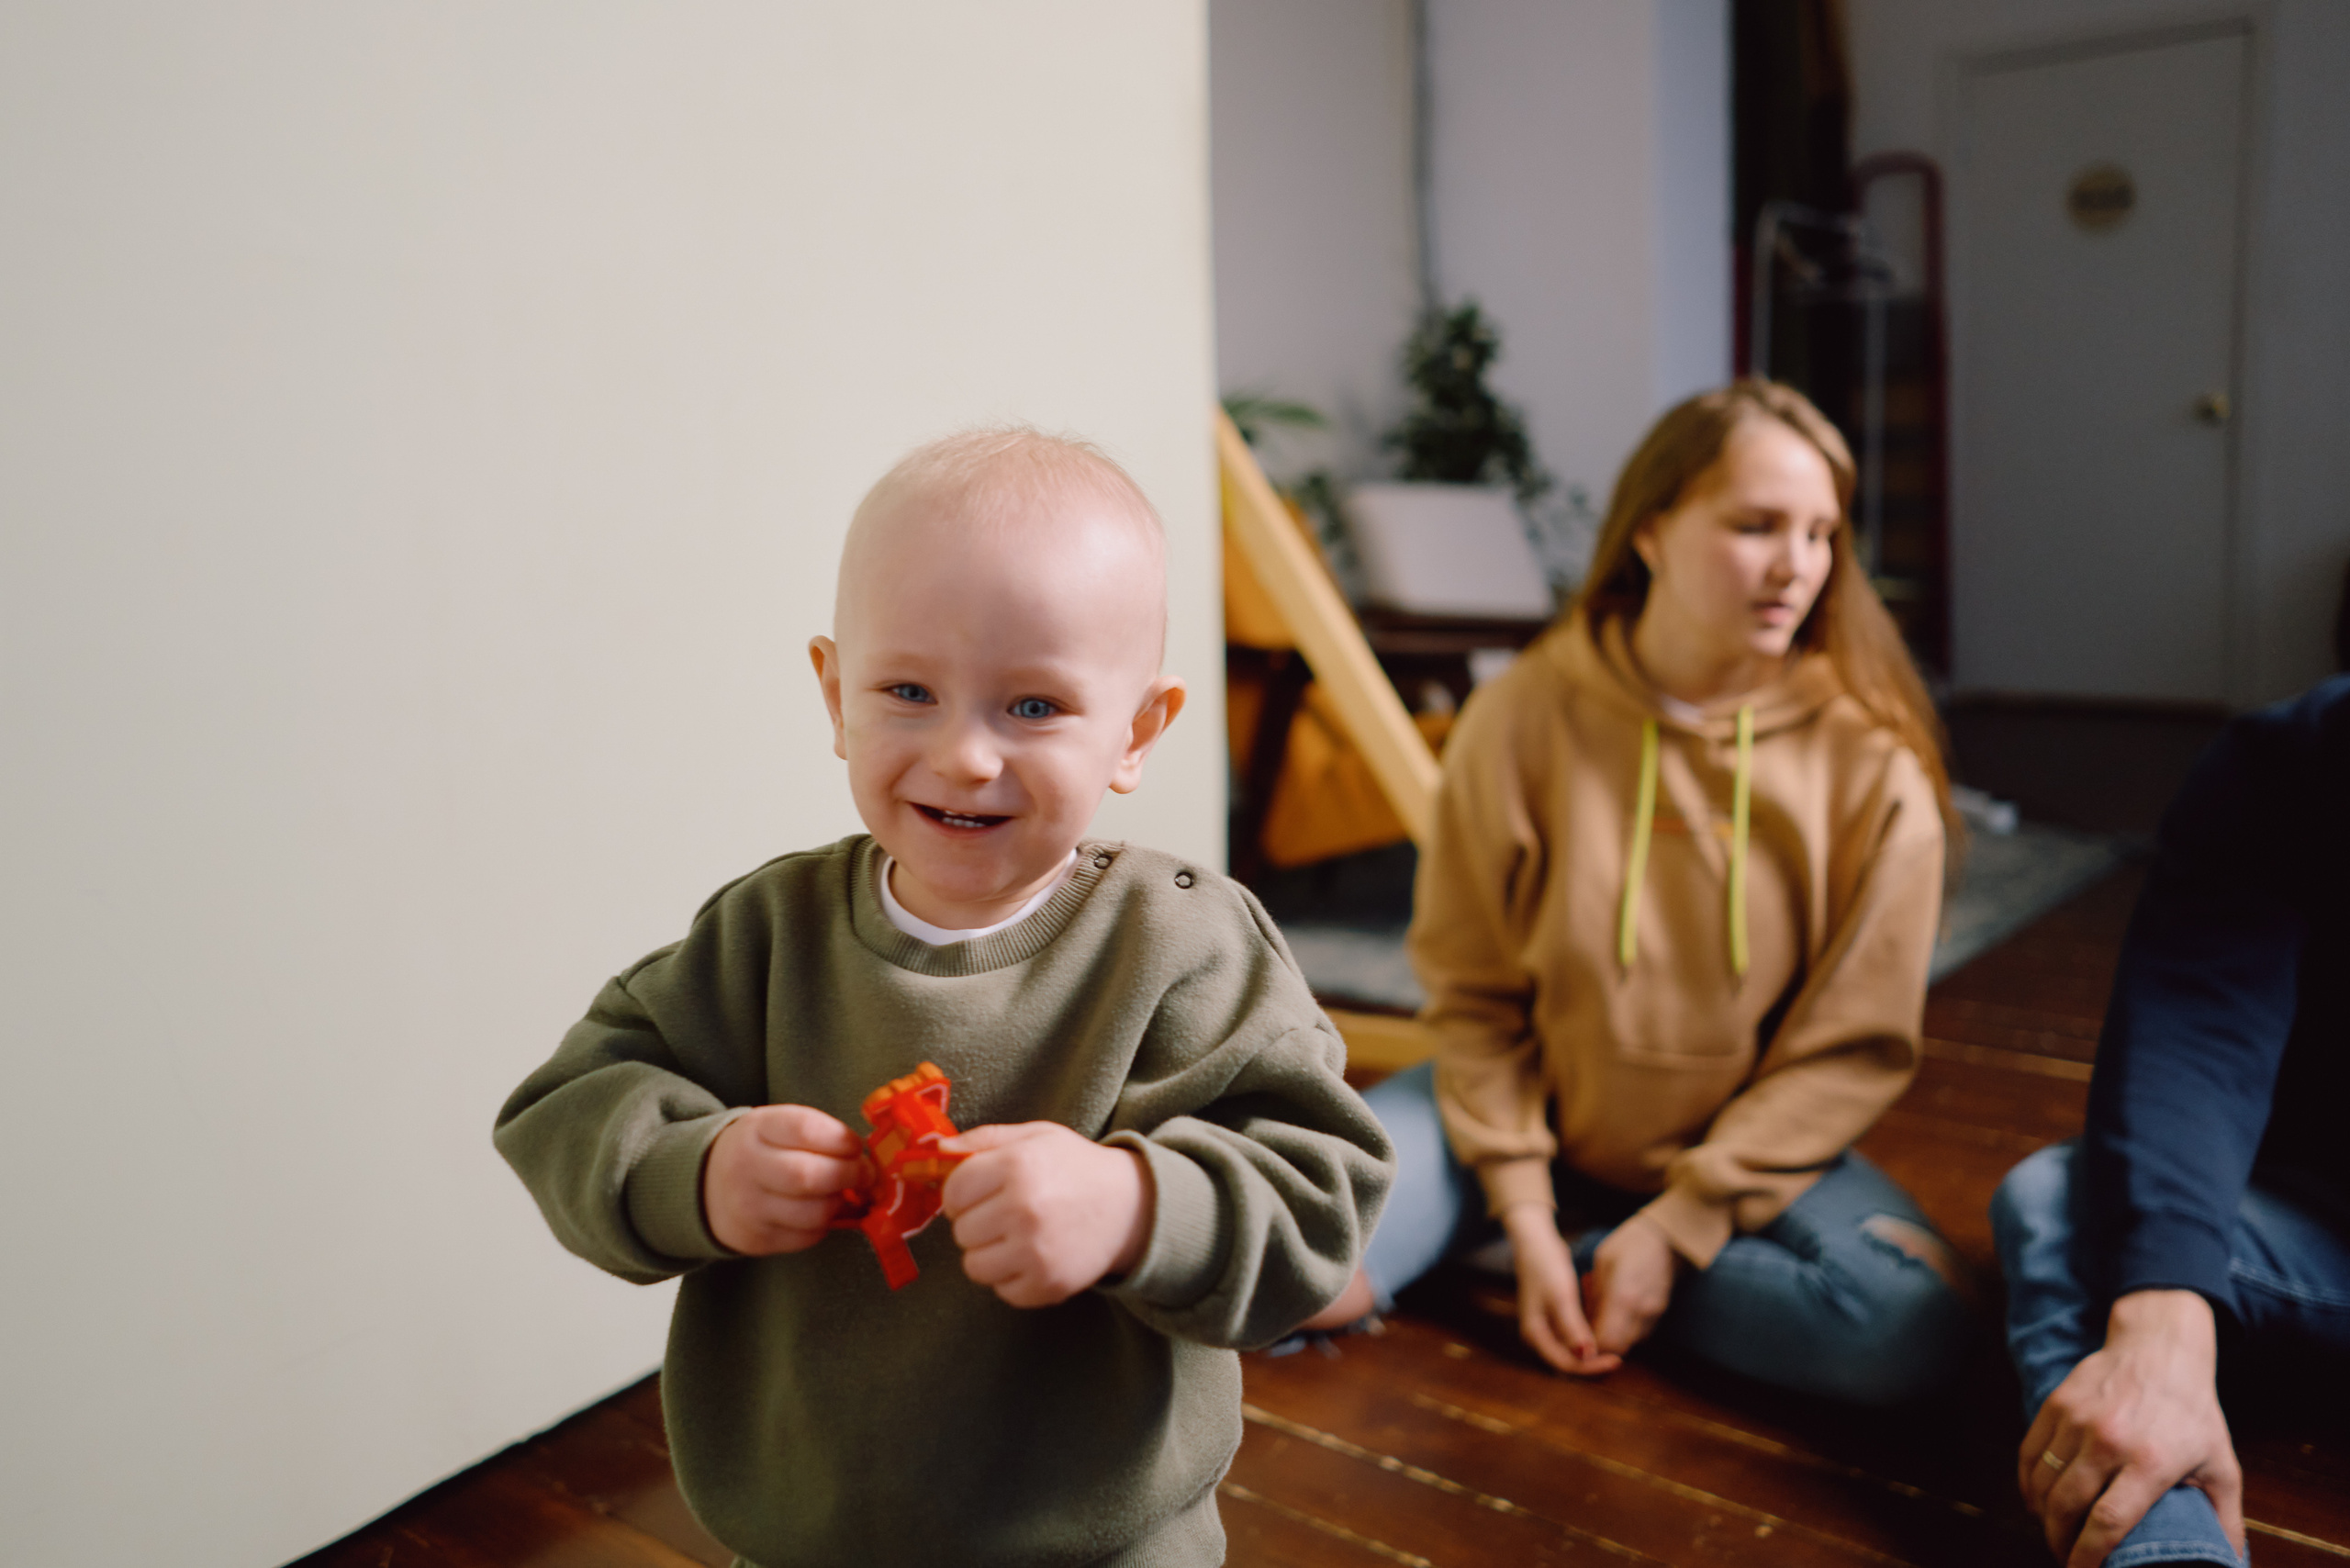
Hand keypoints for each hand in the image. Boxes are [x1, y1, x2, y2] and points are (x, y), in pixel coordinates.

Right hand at [703, 1105, 865, 1255]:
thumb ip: (817, 1134)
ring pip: (813, 1212)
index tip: (856, 1146)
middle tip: (865, 1175)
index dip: (841, 1139)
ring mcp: (749, 1207)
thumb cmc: (761, 1151)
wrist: (708, 1186)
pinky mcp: (756, 1239)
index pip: (805, 1129)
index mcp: (757, 1129)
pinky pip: (806, 1236)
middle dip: (850, 1175)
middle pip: (809, 1176)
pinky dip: (824, 1225)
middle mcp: (747, 1167)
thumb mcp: (777, 1126)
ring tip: (842, 1193)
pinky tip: (820, 1212)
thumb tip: (864, 1157)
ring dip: (840, 1203)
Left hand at [941, 1123, 1152, 1307]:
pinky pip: (1002, 1291)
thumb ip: (983, 1139)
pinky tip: (1032, 1257)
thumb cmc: (1076, 1167)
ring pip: (974, 1266)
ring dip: (989, 1254)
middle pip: (961, 1231)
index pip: (953, 1191)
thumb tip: (937, 1148)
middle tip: (1003, 1215)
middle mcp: (1024, 1209)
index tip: (976, 1195)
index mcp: (1016, 1165)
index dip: (959, 1194)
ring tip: (1015, 1238)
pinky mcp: (1048, 1283)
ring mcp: (1036, 1251)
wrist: (1132, 1206)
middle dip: (976, 1223)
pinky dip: (1011, 1278)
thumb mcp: (1034, 1136)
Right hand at [1503, 1203, 1618, 1374]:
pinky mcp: (1553, 1317)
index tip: (1616, 1360)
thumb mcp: (1561, 1297)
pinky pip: (1572, 1336)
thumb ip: (1573, 1329)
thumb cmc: (1546, 1266)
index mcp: (1535, 1335)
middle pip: (1568, 1362)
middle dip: (1593, 1361)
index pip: (1566, 1365)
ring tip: (1614, 1342)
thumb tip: (1587, 1357)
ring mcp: (1545, 1327)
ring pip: (1572, 1351)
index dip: (1591, 1367)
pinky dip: (1588, 1335)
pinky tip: (1602, 1326)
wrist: (1535, 1241)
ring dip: (1592, 1349)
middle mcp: (1538, 1336)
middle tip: (1619, 1355)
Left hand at [1583, 1214, 1683, 1358]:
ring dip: (1614, 1334)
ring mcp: (1654, 1314)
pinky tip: (1619, 1306)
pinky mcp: (1661, 1313)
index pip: (1605, 1342)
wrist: (1669, 1238)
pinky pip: (1639, 1331)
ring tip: (1604, 1308)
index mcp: (1623, 1297)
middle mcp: (1641, 1312)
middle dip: (1600, 1340)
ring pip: (1629, 1341)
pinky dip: (1626, 1327)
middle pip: (1618, 1347)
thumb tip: (1585, 1319)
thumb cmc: (1629, 1244)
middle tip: (1589, 1319)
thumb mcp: (1602, 1262)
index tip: (1579, 1331)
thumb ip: (1594, 1294)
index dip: (1590, 1344)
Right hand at [2019, 1289, 2242, 1567]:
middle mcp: (2110, 1440)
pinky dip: (2028, 1484)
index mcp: (2152, 1461)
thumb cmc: (2193, 1412)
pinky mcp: (2057, 1404)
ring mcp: (2078, 1420)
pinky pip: (2029, 1454)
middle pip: (2067, 1506)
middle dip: (2060, 1541)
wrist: (2160, 1348)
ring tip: (2054, 1532)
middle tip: (2067, 1556)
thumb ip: (2225, 1519)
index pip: (2108, 1521)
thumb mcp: (2221, 1464)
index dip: (2089, 1555)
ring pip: (2043, 1483)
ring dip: (2042, 1517)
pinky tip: (2037, 1501)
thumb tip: (2231, 1564)